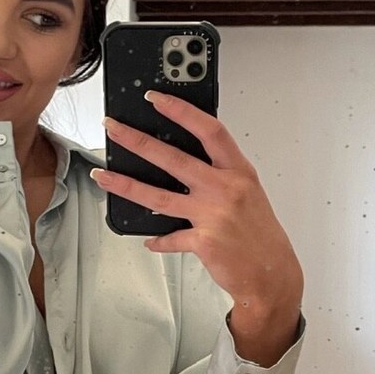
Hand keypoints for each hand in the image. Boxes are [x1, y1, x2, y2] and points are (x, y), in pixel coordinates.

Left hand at [92, 89, 303, 317]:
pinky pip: (170, 238)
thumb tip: (184, 163)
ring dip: (126, 185)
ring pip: (159, 196)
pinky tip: (149, 240)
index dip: (181, 111)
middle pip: (174, 158)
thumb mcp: (249, 193)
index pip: (209, 130)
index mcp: (238, 172)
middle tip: (114, 128)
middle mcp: (226, 189)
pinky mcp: (204, 242)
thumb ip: (220, 175)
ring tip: (103, 176)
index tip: (157, 99)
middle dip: (137, 140)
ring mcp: (213, 215)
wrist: (271, 274)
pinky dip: (158, 240)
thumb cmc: (260, 234)